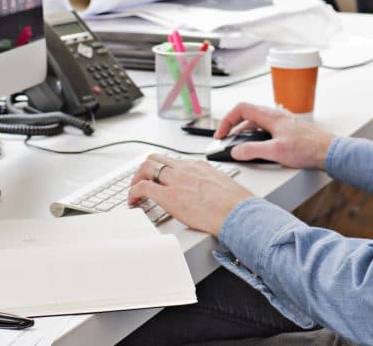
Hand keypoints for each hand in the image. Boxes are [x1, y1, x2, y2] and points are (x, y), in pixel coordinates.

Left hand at [127, 154, 253, 234]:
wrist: (238, 213)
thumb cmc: (236, 205)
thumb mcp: (223, 185)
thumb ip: (210, 184)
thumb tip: (209, 193)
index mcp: (199, 165)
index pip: (173, 160)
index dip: (161, 168)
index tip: (157, 177)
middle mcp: (186, 169)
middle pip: (155, 158)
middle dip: (143, 170)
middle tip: (140, 181)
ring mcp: (176, 180)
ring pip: (146, 168)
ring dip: (135, 179)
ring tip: (133, 191)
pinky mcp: (169, 196)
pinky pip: (143, 188)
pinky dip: (133, 193)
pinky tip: (133, 202)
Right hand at [214, 102, 335, 169]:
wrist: (329, 151)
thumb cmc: (308, 148)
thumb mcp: (276, 151)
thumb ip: (252, 150)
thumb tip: (235, 151)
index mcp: (270, 116)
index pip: (241, 108)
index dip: (227, 120)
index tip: (221, 134)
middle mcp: (275, 115)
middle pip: (247, 114)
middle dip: (233, 126)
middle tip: (225, 139)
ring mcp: (281, 122)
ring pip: (256, 122)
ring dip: (244, 131)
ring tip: (237, 144)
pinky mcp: (287, 130)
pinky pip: (265, 128)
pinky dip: (255, 135)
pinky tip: (257, 146)